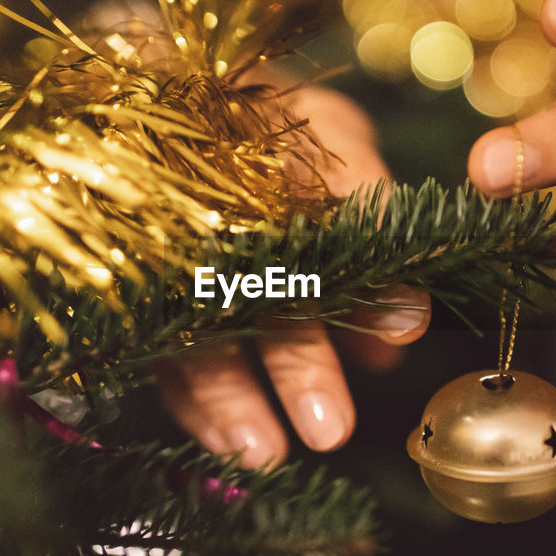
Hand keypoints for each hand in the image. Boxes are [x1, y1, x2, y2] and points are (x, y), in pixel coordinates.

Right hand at [157, 86, 429, 466]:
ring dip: (229, 400)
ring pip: (194, 332)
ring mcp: (171, 256)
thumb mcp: (339, 152)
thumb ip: (376, 226)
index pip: (326, 227)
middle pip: (253, 293)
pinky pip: (164, 355)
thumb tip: (406, 328)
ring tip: (264, 454)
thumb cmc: (284, 136)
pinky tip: (226, 445)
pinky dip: (196, 404)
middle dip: (296, 364)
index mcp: (273, 169)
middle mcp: (213, 213)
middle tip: (331, 430)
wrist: (190, 102)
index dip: (366, 286)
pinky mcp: (149, 296)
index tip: (405, 336)